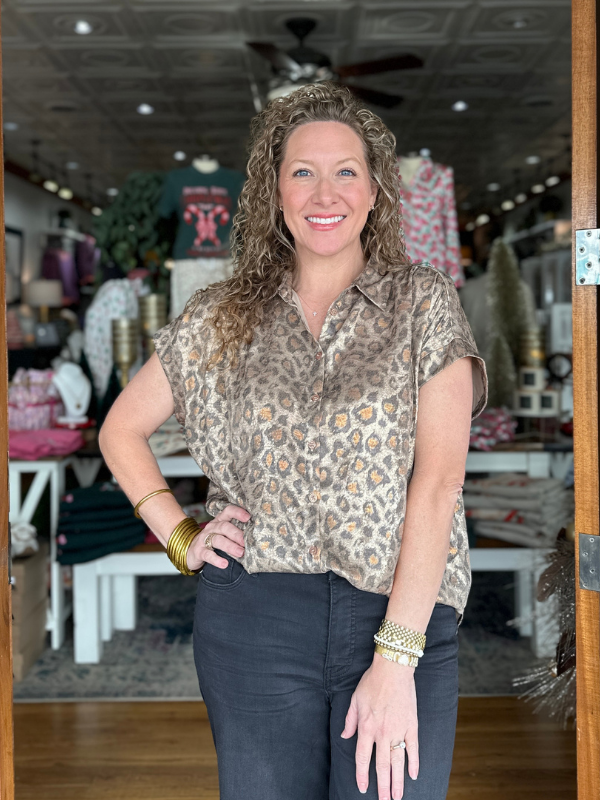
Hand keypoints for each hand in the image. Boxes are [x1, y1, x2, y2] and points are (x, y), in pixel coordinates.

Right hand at [186, 504, 249, 570]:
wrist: (189, 550)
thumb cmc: (212, 541)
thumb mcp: (222, 534)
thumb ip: (235, 533)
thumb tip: (256, 538)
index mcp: (219, 521)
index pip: (228, 511)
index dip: (237, 512)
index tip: (248, 517)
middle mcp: (212, 528)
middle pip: (224, 527)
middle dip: (236, 534)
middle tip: (246, 542)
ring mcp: (204, 539)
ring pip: (217, 540)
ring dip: (230, 546)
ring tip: (240, 553)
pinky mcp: (199, 551)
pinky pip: (208, 554)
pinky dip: (216, 559)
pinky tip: (224, 564)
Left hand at [340, 656, 417, 799]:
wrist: (393, 668)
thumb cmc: (372, 682)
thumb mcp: (354, 700)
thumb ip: (350, 720)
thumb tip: (344, 736)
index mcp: (366, 727)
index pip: (363, 758)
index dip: (362, 775)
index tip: (362, 788)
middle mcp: (382, 733)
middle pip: (382, 766)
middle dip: (382, 786)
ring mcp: (398, 730)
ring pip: (398, 762)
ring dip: (397, 781)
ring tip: (397, 797)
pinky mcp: (412, 725)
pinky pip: (413, 748)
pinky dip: (414, 762)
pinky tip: (413, 774)